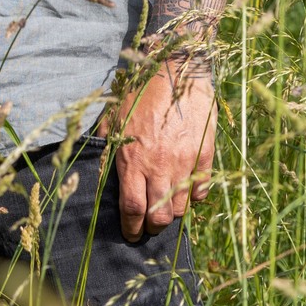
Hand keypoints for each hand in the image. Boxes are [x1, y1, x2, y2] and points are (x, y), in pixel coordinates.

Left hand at [103, 60, 215, 240]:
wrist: (177, 71)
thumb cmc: (139, 92)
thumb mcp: (113, 117)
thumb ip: (107, 146)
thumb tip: (101, 169)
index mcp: (133, 160)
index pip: (132, 207)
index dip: (131, 226)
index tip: (130, 234)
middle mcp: (159, 166)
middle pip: (159, 214)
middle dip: (152, 227)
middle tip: (148, 228)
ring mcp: (185, 163)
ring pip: (181, 206)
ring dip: (172, 213)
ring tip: (165, 211)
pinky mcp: (205, 156)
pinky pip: (201, 189)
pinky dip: (194, 197)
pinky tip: (187, 194)